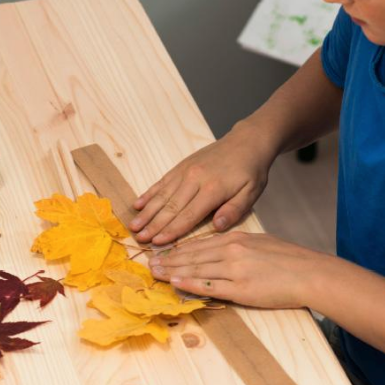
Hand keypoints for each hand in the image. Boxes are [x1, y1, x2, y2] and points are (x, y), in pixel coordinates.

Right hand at [130, 124, 277, 244]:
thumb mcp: (251, 192)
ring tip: (133, 225)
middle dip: (153, 225)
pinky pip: (162, 182)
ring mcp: (185, 171)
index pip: (188, 215)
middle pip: (170, 206)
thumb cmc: (251, 171)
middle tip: (138, 238)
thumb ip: (234, 210)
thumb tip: (217, 227)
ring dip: (147, 212)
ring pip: (162, 194)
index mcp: (213, 189)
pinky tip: (138, 204)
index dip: (172, 231)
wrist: (246, 141)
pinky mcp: (181, 166)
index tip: (157, 244)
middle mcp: (194, 179)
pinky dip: (149, 193)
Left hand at [148, 231, 331, 308]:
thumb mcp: (261, 242)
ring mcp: (234, 269)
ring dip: (172, 270)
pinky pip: (209, 285)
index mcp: (236, 238)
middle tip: (148, 261)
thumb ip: (239, 246)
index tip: (163, 251)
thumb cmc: (289, 259)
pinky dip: (189, 283)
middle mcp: (231, 250)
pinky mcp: (240, 288)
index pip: (200, 243)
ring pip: (196, 268)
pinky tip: (175, 281)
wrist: (309, 273)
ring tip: (154, 272)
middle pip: (192, 254)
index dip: (178, 248)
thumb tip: (222, 250)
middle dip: (168, 258)